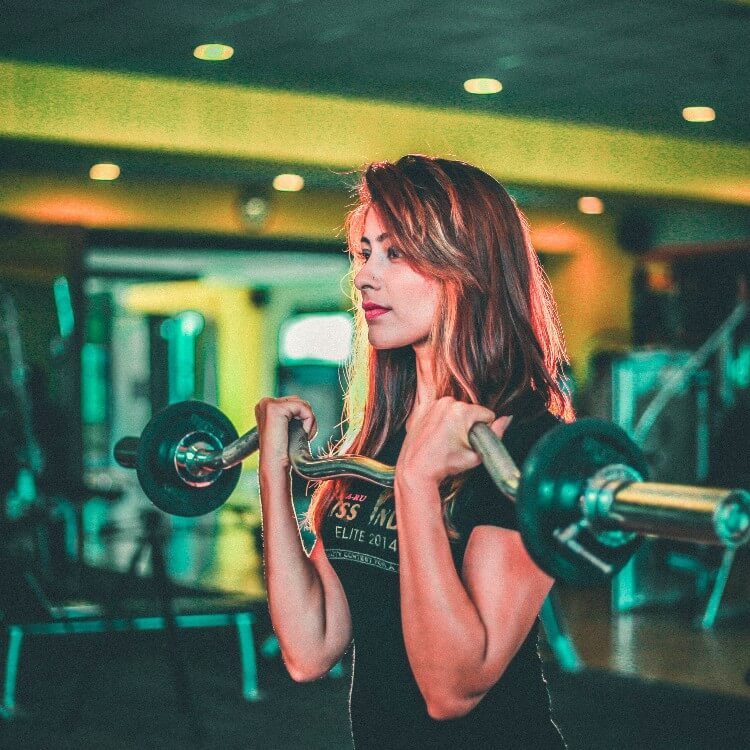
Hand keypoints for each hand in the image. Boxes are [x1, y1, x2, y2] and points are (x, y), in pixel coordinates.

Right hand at [254, 396, 317, 473]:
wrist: (275, 465)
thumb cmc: (283, 451)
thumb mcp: (287, 427)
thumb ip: (292, 415)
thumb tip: (306, 408)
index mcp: (266, 407)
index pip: (295, 402)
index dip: (302, 418)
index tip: (296, 434)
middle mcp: (265, 403)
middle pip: (299, 401)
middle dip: (306, 418)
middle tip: (300, 435)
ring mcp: (268, 404)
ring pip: (303, 404)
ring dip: (308, 421)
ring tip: (300, 435)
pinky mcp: (275, 408)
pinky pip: (303, 407)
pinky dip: (309, 421)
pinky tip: (302, 433)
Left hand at [396, 397, 511, 485]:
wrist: (416, 468)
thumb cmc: (445, 464)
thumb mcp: (476, 455)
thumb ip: (495, 435)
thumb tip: (506, 420)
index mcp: (462, 411)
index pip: (486, 415)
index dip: (484, 430)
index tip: (471, 441)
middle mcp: (447, 402)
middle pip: (469, 411)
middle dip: (467, 424)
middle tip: (457, 442)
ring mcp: (432, 404)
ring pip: (454, 410)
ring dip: (453, 421)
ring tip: (445, 439)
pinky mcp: (421, 408)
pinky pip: (438, 410)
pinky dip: (439, 420)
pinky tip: (435, 434)